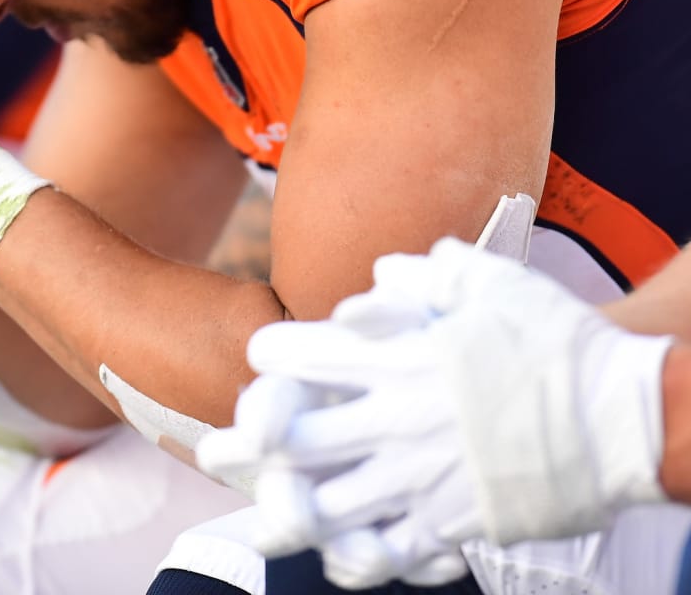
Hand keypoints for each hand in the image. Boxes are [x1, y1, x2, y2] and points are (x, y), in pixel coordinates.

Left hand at [199, 239, 672, 587]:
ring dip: (286, 510)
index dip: (274, 354)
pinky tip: (333, 556)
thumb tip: (368, 283)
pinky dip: (354, 554)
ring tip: (253, 518)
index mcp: (398, 357)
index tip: (260, 357)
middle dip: (250, 445)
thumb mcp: (482, 282)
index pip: (305, 355)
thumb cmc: (550, 338)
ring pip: (331, 503)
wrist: (620, 412)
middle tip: (214, 451)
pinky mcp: (453, 522)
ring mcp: (423, 476)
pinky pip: (389, 549)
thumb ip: (415, 279)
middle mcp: (398, 418)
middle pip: (300, 438)